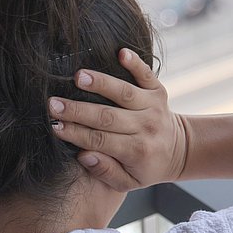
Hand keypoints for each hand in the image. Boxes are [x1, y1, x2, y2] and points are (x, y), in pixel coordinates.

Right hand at [49, 48, 188, 191]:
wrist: (179, 149)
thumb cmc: (146, 166)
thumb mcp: (128, 181)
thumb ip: (105, 171)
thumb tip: (83, 155)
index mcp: (136, 151)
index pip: (100, 141)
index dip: (75, 133)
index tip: (54, 126)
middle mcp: (145, 127)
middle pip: (107, 116)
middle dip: (77, 110)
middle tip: (53, 104)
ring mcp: (152, 106)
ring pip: (124, 93)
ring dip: (100, 83)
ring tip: (77, 76)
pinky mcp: (158, 90)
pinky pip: (146, 74)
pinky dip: (135, 63)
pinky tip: (121, 52)